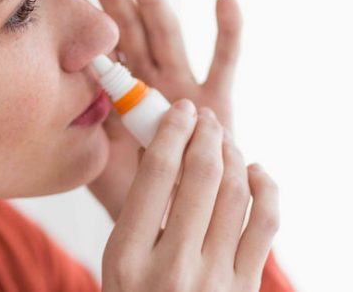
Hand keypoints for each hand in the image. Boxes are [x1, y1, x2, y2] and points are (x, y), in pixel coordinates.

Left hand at [84, 0, 242, 219]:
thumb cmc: (131, 188)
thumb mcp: (98, 152)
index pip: (102, 47)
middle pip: (131, 30)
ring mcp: (184, 87)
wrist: (169, 217)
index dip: (85, 18)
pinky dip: (227, 31)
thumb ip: (84, 119)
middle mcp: (151, 81)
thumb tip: (51, 85)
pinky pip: (225, 62)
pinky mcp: (218, 101)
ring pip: (167, 35)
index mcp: (122, 91)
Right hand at [102, 101, 278, 291]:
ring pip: (237, 194)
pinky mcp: (245, 289)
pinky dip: (266, 188)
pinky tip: (254, 171)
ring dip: (232, 154)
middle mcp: (173, 268)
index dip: (171, 131)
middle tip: (203, 117)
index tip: (179, 110)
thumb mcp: (119, 258)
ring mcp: (215, 281)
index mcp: (129, 256)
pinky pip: (266, 225)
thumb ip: (138, 207)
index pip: (157, 175)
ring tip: (222, 138)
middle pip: (201, 177)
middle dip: (205, 134)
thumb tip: (161, 149)